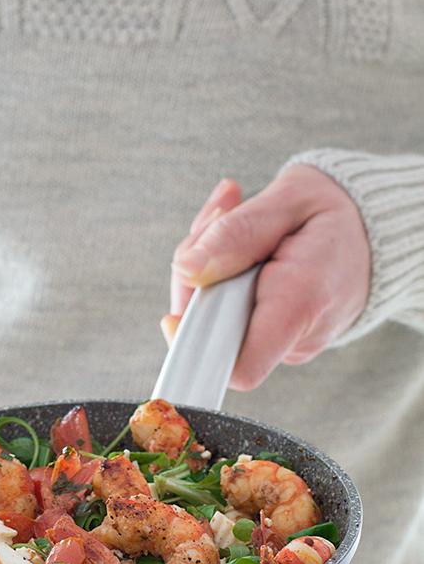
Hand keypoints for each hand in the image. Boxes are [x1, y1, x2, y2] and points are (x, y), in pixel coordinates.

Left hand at [163, 165, 370, 389]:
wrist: (381, 229)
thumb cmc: (336, 211)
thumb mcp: (290, 198)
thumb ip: (237, 234)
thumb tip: (186, 269)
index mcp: (301, 302)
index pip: (238, 365)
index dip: (195, 342)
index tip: (181, 298)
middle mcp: (296, 335)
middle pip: (210, 329)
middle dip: (197, 269)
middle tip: (221, 212)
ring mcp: (286, 340)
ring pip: (214, 316)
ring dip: (208, 262)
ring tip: (234, 212)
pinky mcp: (277, 334)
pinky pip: (229, 311)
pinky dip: (222, 271)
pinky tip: (241, 234)